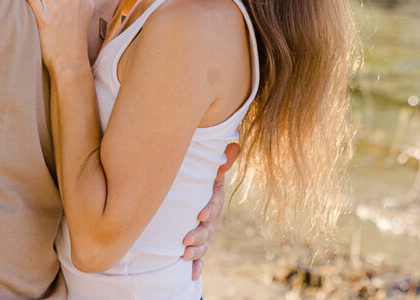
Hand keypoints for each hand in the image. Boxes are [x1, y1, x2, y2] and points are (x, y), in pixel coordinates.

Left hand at [181, 141, 239, 277]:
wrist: (198, 201)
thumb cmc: (203, 182)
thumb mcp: (212, 172)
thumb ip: (221, 161)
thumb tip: (235, 143)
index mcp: (213, 202)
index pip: (214, 206)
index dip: (209, 210)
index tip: (200, 214)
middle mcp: (212, 221)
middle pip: (208, 230)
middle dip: (198, 236)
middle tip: (185, 239)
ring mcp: (206, 234)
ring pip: (204, 246)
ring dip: (196, 252)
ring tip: (184, 254)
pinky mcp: (199, 245)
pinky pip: (200, 259)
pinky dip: (197, 267)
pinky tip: (191, 276)